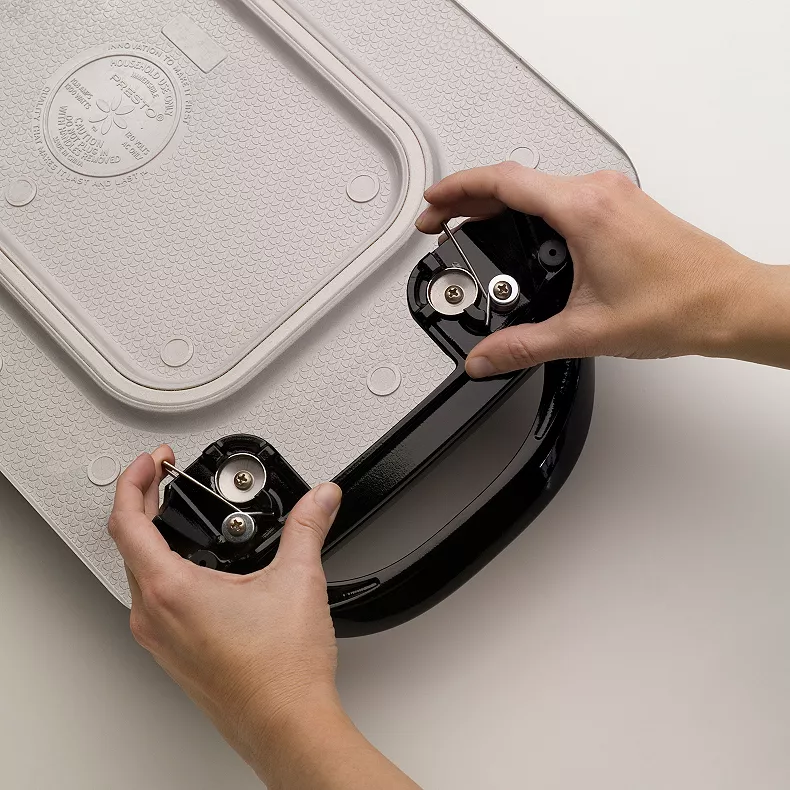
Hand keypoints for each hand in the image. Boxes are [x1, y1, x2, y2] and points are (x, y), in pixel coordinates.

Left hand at [109, 448, 420, 788]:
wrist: (287, 725)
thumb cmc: (281, 672)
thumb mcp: (297, 580)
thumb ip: (308, 527)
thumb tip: (321, 498)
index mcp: (172, 591)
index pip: (127, 522)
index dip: (135, 481)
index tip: (151, 463)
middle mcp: (155, 616)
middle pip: (128, 545)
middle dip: (144, 504)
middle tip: (165, 481)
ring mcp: (161, 639)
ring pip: (138, 574)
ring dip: (151, 539)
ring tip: (179, 519)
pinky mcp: (174, 654)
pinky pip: (153, 601)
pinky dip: (164, 570)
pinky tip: (197, 569)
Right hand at [416, 163, 766, 376]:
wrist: (727, 304)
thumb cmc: (679, 305)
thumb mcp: (585, 331)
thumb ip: (523, 346)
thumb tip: (485, 357)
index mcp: (584, 210)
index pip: (503, 182)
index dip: (458, 188)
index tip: (433, 201)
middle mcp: (598, 192)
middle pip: (515, 180)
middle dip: (468, 198)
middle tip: (440, 221)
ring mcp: (612, 195)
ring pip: (539, 186)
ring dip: (499, 204)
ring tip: (470, 227)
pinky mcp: (620, 206)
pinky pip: (561, 196)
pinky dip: (530, 210)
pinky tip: (519, 236)